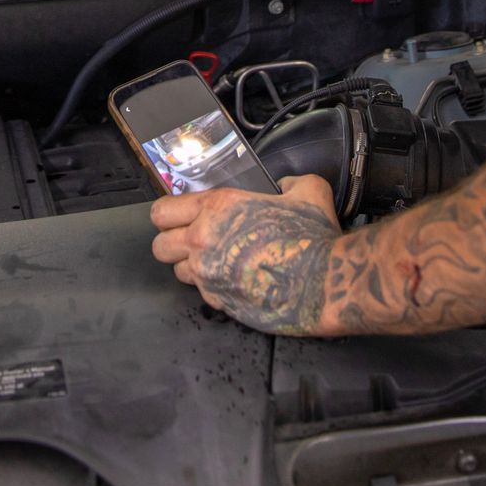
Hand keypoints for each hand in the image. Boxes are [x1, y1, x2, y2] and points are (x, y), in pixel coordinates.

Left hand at [149, 175, 342, 335]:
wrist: (324, 283)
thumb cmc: (313, 239)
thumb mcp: (308, 191)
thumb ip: (289, 183)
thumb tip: (285, 186)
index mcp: (218, 208)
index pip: (162, 211)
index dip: (169, 214)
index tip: (179, 217)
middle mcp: (203, 240)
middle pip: (160, 246)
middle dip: (172, 243)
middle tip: (194, 242)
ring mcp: (208, 275)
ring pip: (177, 272)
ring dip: (192, 267)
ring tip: (216, 262)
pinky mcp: (219, 302)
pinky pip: (201, 294)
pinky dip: (213, 288)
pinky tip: (234, 281)